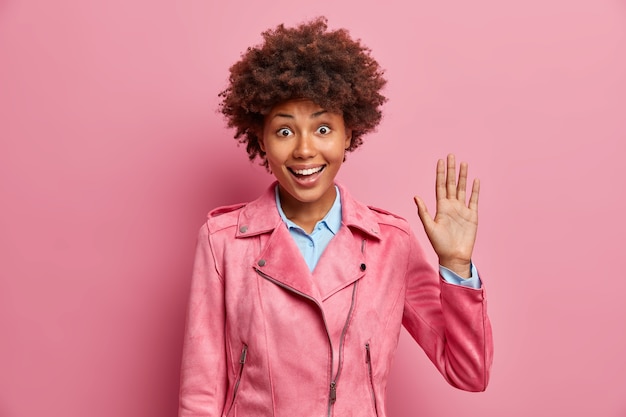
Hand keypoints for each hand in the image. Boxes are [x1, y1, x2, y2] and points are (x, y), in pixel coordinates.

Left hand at [413, 154, 478, 277]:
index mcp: (441, 207)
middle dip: (451, 170)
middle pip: (451, 184)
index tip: (440, 161)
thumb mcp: (429, 227)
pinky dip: (475, 190)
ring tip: (464, 163)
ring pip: (462, 189)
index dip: (440, 174)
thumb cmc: (440, 244)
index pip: (440, 186)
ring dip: (463, 176)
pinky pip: (474, 200)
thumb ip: (424, 212)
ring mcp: (462, 210)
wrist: (454, 256)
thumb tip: (415, 196)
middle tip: (451, 156)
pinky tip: (475, 180)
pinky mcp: (472, 216)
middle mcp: (451, 206)